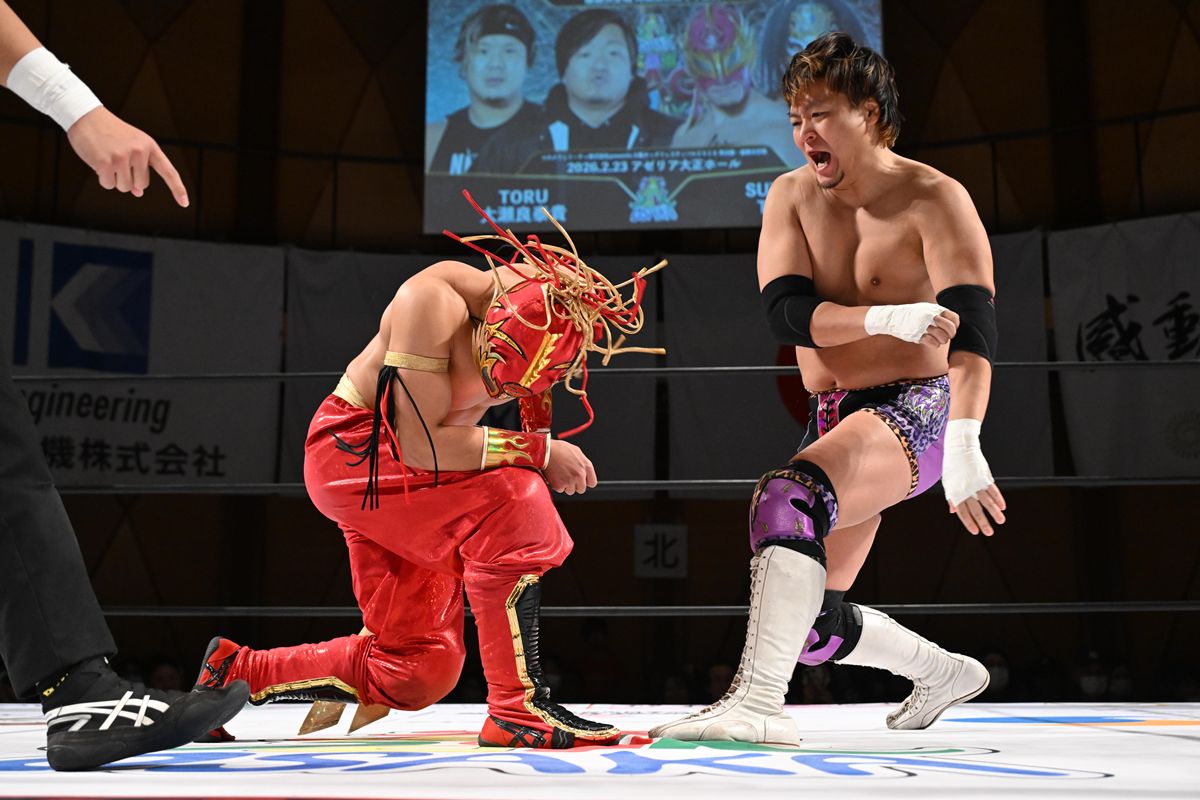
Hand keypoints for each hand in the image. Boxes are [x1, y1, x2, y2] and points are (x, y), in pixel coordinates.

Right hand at [66, 107, 187, 205]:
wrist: (86, 116)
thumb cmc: (110, 133)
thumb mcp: (131, 145)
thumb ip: (139, 167)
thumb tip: (138, 192)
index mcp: (150, 146)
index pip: (168, 171)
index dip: (177, 188)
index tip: (185, 203)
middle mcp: (139, 152)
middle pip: (141, 185)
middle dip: (129, 179)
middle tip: (117, 159)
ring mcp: (123, 157)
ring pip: (124, 187)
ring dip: (115, 179)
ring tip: (108, 158)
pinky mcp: (106, 163)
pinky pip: (109, 185)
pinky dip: (103, 178)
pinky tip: (98, 162)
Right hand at [542, 439, 596, 495]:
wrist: (545, 450)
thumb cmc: (559, 449)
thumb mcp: (576, 451)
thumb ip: (582, 463)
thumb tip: (584, 470)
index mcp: (586, 466)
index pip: (592, 482)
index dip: (585, 482)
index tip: (580, 481)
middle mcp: (580, 474)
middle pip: (581, 489)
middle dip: (575, 485)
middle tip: (567, 477)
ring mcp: (570, 481)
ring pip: (570, 491)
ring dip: (565, 485)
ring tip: (559, 474)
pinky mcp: (560, 485)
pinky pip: (560, 490)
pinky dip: (556, 485)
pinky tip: (554, 475)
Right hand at [865, 303, 958, 345]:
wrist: (893, 317)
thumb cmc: (911, 314)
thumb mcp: (925, 308)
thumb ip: (938, 313)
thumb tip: (952, 321)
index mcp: (934, 309)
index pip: (954, 318)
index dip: (954, 325)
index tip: (950, 328)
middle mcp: (931, 317)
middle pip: (950, 329)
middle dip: (950, 335)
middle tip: (945, 336)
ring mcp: (924, 326)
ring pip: (943, 338)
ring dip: (942, 341)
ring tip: (936, 339)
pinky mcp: (917, 335)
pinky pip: (933, 343)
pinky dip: (934, 344)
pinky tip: (930, 342)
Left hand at [942, 419, 1005, 535]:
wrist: (959, 448)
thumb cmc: (952, 467)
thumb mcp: (948, 483)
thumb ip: (952, 498)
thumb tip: (953, 511)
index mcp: (955, 492)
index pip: (962, 512)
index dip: (969, 522)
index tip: (976, 532)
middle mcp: (965, 489)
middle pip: (975, 509)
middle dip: (983, 522)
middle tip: (990, 533)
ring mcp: (976, 483)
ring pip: (987, 501)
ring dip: (995, 512)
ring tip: (1001, 521)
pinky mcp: (984, 477)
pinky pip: (993, 490)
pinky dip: (998, 499)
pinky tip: (1002, 506)